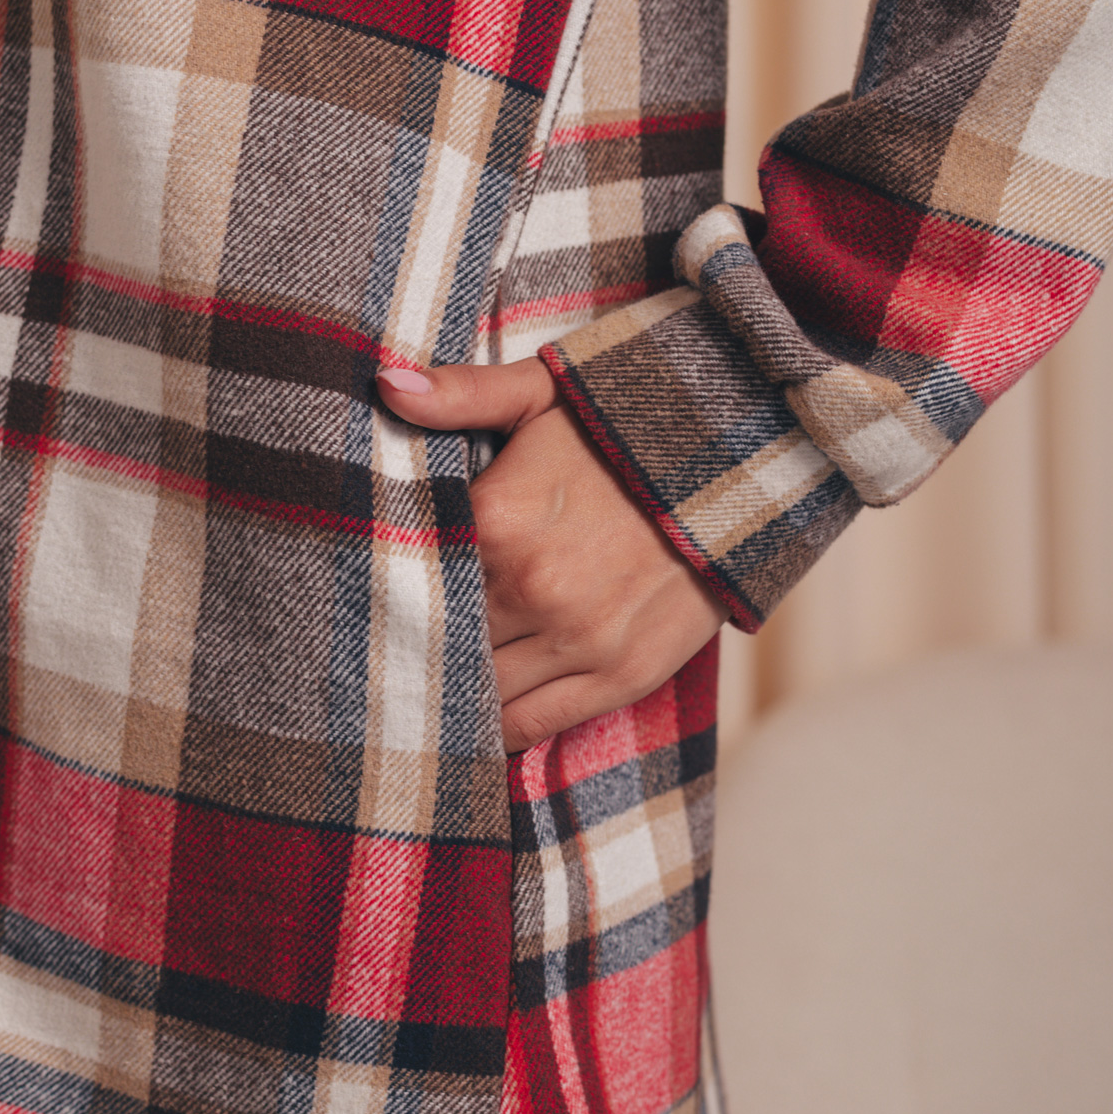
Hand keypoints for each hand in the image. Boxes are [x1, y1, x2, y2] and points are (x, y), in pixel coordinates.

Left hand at [376, 357, 726, 752]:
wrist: (740, 461)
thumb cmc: (624, 425)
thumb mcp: (541, 393)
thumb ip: (460, 394)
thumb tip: (385, 385)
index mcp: (499, 519)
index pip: (408, 577)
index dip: (387, 586)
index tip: (372, 590)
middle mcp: (534, 587)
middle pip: (437, 641)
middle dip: (415, 642)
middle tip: (390, 645)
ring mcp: (581, 638)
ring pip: (479, 693)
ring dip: (453, 691)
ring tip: (432, 683)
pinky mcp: (623, 674)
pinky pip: (532, 725)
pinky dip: (497, 728)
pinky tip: (478, 716)